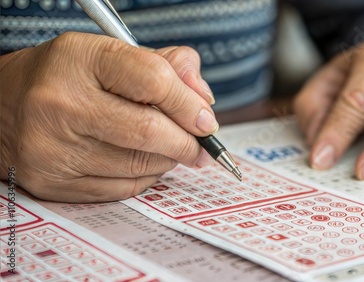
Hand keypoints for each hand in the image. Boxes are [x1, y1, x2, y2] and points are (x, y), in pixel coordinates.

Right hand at [0, 32, 216, 201]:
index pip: (154, 81)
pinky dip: (145, 178)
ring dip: (168, 160)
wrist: (5, 106)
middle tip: (201, 147)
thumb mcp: (111, 54)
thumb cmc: (69, 78)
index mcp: (80, 60)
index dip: (189, 104)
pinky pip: (121, 189)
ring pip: (139, 165)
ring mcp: (52, 148)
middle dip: (187, 143)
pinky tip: (143, 164)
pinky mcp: (52, 182)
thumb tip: (203, 100)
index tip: (206, 120)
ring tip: (170, 150)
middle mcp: (60, 104)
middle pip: (149, 131)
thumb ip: (165, 66)